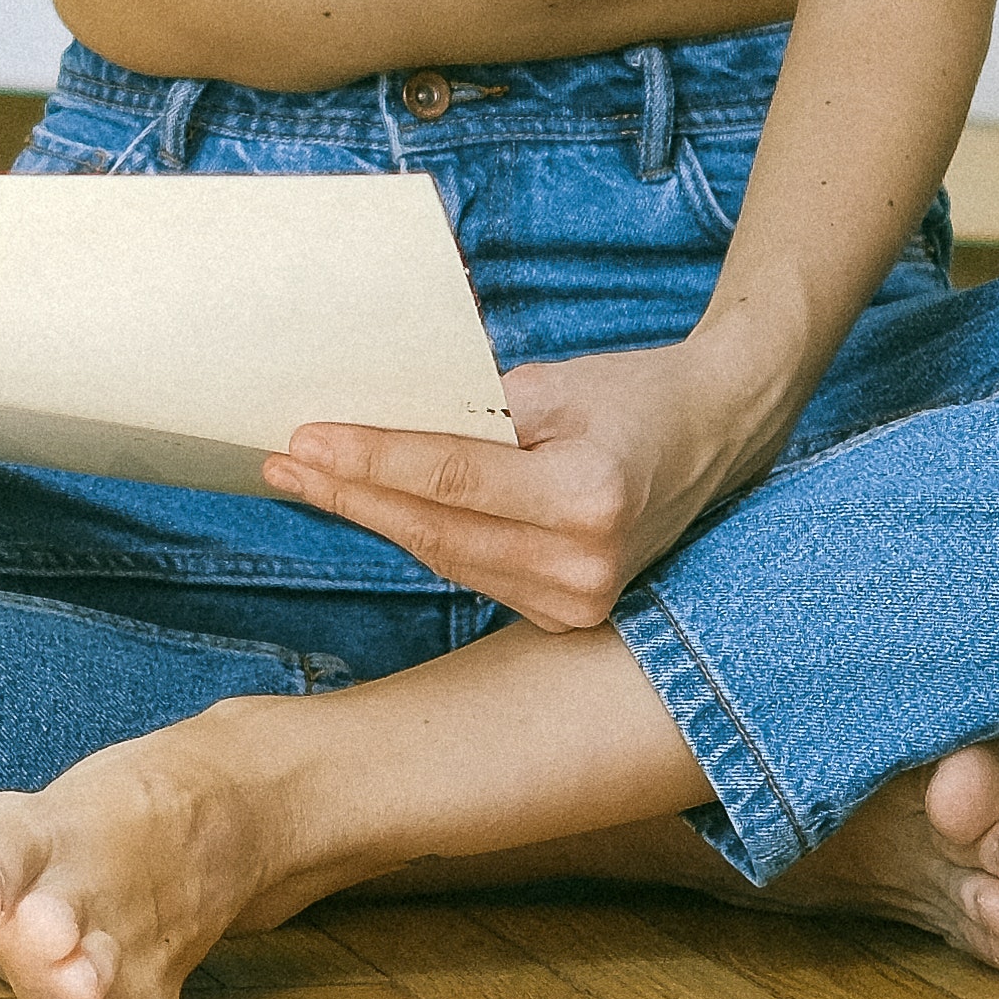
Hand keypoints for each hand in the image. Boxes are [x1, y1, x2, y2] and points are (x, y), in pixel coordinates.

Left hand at [263, 331, 805, 628]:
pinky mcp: (570, 613)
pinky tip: (370, 507)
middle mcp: (586, 563)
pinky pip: (472, 570)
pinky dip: (421, 537)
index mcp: (588, 495)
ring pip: (445, 556)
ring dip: (372, 518)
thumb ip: (472, 415)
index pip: (451, 479)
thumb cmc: (635, 395)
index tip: (303, 438)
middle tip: (281, 461)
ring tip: (306, 479)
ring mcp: (579, 599)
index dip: (370, 459)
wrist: (717, 435)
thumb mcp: (556, 385)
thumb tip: (375, 428)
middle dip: (349, 493)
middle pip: (436, 530)